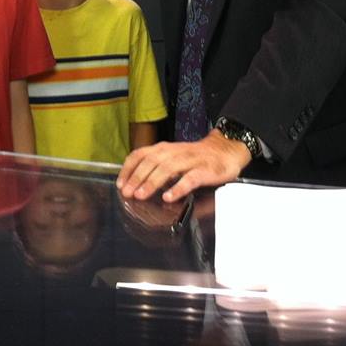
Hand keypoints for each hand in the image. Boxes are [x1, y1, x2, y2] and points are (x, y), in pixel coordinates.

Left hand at [117, 130, 250, 201]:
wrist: (225, 150)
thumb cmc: (195, 157)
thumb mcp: (172, 157)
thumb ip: (155, 165)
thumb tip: (134, 182)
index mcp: (164, 149)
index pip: (141, 154)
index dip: (129, 168)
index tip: (120, 183)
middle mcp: (175, 152)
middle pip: (151, 161)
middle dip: (137, 177)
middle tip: (127, 193)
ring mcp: (190, 160)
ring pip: (167, 168)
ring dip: (152, 182)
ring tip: (141, 195)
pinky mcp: (205, 170)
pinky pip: (190, 178)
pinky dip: (178, 187)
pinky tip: (169, 197)